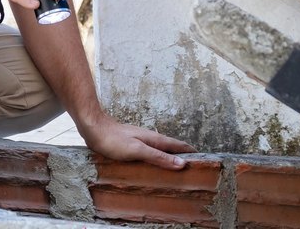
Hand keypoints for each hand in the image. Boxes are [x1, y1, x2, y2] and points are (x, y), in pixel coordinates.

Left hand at [80, 118, 196, 170]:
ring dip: (171, 158)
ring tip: (178, 171)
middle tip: (194, 171)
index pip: (180, 146)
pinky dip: (157, 159)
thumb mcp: (137, 151)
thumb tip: (182, 163)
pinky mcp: (132, 145)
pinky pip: (150, 152)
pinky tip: (154, 166)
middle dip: (184, 157)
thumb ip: (158, 157)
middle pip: (172, 148)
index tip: (206, 163)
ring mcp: (141, 141)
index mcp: (155, 139)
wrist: (93, 127)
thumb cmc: (113, 140)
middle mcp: (150, 138)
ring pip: (161, 150)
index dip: (193, 154)